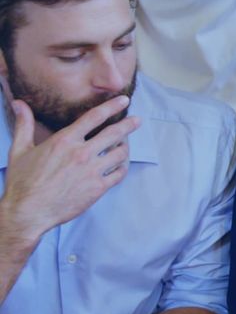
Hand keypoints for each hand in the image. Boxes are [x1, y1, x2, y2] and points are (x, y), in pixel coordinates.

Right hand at [0, 96, 137, 243]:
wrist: (28, 212)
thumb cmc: (22, 182)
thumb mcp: (19, 150)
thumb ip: (24, 125)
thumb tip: (18, 103)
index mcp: (64, 141)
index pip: (94, 117)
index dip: (111, 106)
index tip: (123, 100)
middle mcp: (81, 153)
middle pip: (114, 133)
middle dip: (129, 124)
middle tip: (138, 120)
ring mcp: (92, 171)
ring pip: (120, 153)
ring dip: (125, 147)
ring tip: (125, 144)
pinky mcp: (98, 188)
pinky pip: (119, 173)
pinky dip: (123, 167)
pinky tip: (121, 165)